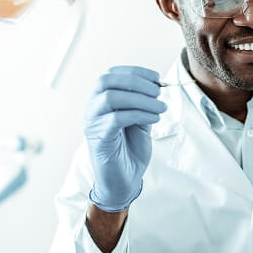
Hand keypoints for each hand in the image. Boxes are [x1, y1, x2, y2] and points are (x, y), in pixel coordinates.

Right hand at [85, 66, 166, 211]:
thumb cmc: (129, 151)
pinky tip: (153, 120)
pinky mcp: (99, 138)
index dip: (135, 72)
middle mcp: (93, 109)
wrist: (124, 180)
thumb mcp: (140, 121)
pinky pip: (116, 119)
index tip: (156, 78)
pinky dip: (138, 115)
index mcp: (101, 101)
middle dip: (135, 82)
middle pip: (106, 81)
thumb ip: (143, 104)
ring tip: (160, 108)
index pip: (112, 75)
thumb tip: (156, 87)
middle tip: (157, 92)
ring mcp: (93, 123)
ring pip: (110, 98)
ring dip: (140, 99)